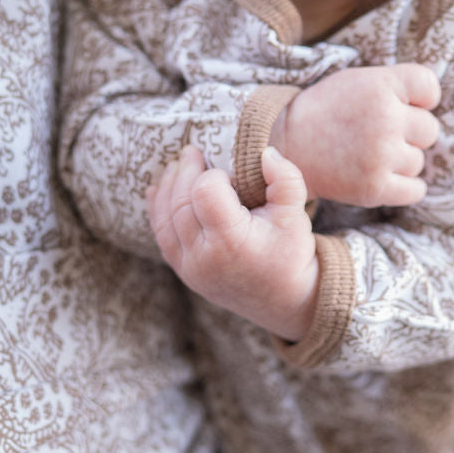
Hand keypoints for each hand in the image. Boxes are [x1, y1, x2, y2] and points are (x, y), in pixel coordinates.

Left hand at [146, 143, 319, 340]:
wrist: (283, 300)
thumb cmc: (291, 254)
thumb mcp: (296, 215)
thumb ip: (285, 178)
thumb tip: (265, 152)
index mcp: (232, 242)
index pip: (206, 193)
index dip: (213, 175)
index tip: (229, 175)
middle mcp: (204, 257)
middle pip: (180, 202)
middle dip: (184, 172)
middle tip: (191, 151)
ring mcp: (189, 267)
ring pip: (164, 218)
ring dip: (167, 187)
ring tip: (176, 166)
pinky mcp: (183, 272)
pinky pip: (161, 236)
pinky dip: (157, 209)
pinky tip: (158, 189)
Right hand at [271, 63, 440, 207]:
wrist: (286, 144)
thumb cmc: (328, 110)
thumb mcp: (359, 80)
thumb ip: (397, 85)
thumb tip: (436, 104)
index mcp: (381, 86)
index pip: (430, 88)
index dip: (420, 99)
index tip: (401, 105)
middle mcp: (385, 119)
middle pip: (430, 129)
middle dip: (410, 133)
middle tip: (378, 135)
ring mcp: (381, 156)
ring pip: (419, 161)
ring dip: (401, 161)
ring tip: (370, 155)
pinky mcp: (374, 188)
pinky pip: (416, 190)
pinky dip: (405, 187)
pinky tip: (383, 177)